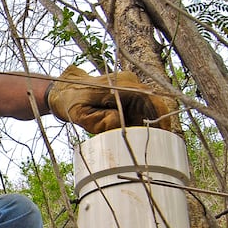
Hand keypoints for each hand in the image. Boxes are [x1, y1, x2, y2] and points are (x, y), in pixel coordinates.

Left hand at [47, 65, 170, 132]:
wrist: (62, 90)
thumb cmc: (70, 102)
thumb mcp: (81, 115)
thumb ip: (100, 121)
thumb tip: (120, 123)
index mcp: (121, 84)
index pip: (150, 98)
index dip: (161, 116)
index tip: (165, 135)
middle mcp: (130, 82)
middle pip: (152, 104)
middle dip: (154, 125)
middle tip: (152, 146)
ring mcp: (130, 86)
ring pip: (147, 108)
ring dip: (145, 125)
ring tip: (139, 143)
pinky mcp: (127, 94)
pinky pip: (139, 109)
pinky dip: (138, 123)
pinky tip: (130, 134)